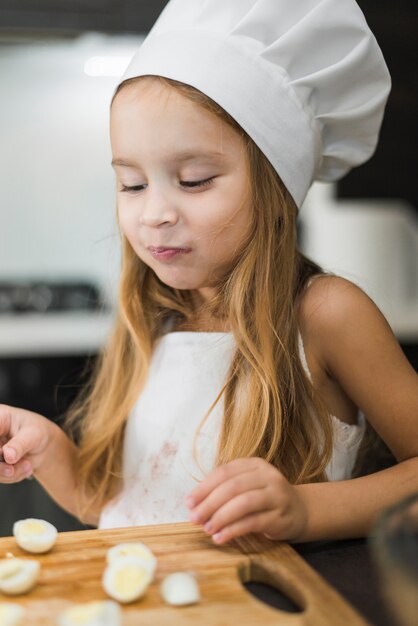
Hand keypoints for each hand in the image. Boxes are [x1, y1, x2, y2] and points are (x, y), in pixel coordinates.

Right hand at [0, 404, 51, 482]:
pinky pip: (0, 476)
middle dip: (0, 467)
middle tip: (13, 469)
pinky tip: (24, 467)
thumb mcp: (33, 434)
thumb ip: (20, 444)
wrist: (43, 445)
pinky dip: (13, 476)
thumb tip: (8, 456)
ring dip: (10, 473)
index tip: (4, 454)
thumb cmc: (38, 432)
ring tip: (27, 465)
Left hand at [185, 457, 307, 544]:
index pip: (224, 472)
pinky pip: (252, 522)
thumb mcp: (247, 486)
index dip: (204, 487)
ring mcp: (276, 495)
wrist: (299, 511)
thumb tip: (194, 504)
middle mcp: (268, 476)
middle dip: (209, 503)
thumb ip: (224, 490)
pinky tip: (220, 537)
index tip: (188, 502)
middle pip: (232, 487)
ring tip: (207, 528)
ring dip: (220, 517)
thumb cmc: (264, 499)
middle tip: (194, 518)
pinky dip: (233, 530)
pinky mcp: (280, 516)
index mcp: (255, 464)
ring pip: (243, 503)